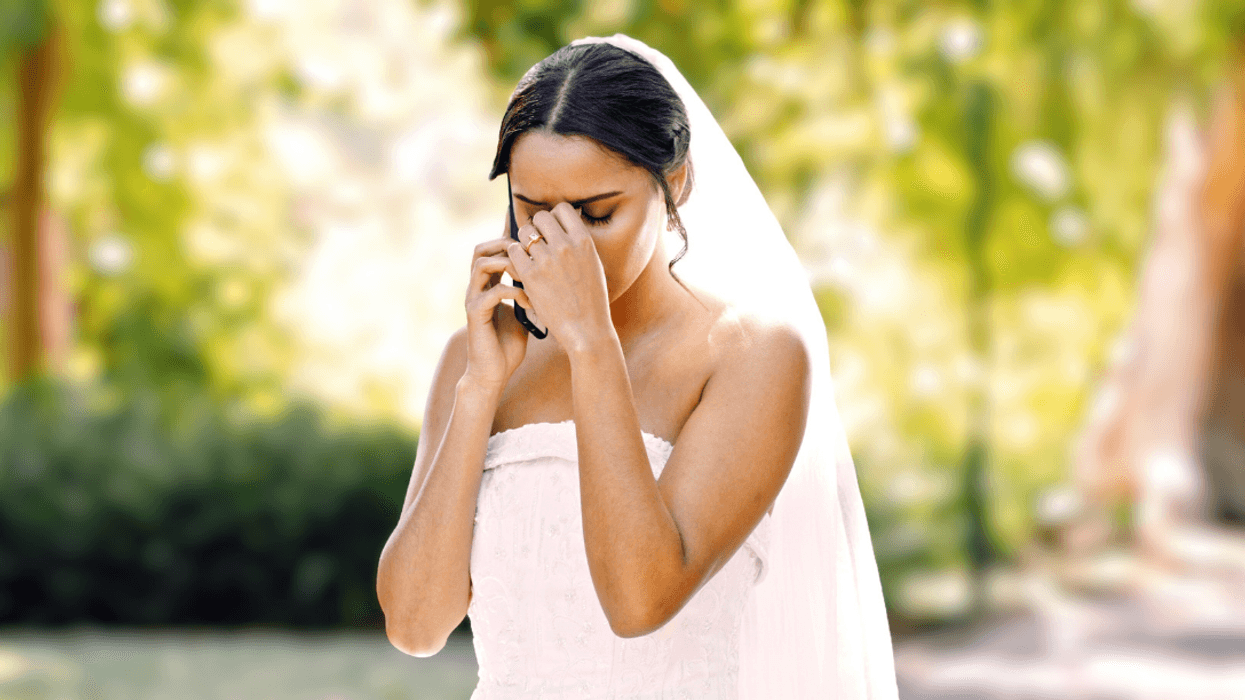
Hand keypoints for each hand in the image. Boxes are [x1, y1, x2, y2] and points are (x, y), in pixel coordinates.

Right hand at [461, 216, 531, 394]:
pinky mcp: (475, 315)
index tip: (536, 242)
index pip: (493, 250)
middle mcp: (476, 288)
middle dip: (505, 244)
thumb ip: (530, 292)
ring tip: (529, 274)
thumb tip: (554, 275)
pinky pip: (492, 292)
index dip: (511, 241)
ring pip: (481, 264)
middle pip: (481, 249)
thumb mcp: (524, 311)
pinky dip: (514, 292)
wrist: (493, 372)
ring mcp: (473, 300)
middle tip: (529, 253)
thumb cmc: (509, 343)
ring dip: (508, 264)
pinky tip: (530, 302)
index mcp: (487, 284)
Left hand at [507, 203, 613, 353]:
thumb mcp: (593, 264)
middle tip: (537, 242)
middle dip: (537, 227)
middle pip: (541, 217)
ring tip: (529, 255)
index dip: (554, 217)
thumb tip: (563, 225)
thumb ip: (578, 244)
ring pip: (524, 232)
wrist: (586, 329)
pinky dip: (515, 255)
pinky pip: (514, 251)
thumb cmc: (591, 299)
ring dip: (524, 241)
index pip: (562, 209)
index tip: (552, 229)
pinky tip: (521, 265)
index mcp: (584, 241)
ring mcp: (547, 260)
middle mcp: (565, 246)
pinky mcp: (530, 275)